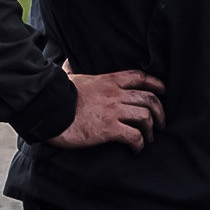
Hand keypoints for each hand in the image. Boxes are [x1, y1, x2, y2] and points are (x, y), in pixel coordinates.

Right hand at [48, 65, 165, 149]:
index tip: (162, 91)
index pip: (139, 77)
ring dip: (151, 129)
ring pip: (145, 117)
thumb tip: (67, 61)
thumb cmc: (56, 95)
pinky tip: (136, 148)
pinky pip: (134, 136)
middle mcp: (114, 94)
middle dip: (159, 112)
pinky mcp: (108, 129)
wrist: (46, 110)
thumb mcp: (68, 77)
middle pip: (149, 99)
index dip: (156, 84)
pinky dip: (139, 143)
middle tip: (160, 123)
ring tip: (149, 137)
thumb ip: (72, 69)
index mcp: (108, 81)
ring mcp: (112, 111)